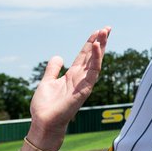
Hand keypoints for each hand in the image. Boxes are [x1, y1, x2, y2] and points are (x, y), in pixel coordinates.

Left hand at [29, 27, 110, 146]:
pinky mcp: (84, 89)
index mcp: (72, 75)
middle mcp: (81, 78)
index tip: (98, 30)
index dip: (91, 43)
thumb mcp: (46, 82)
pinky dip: (96, 59)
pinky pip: (93, 72)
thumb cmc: (45, 106)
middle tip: (108, 28)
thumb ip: (53, 69)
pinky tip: (96, 47)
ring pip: (96, 62)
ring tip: (104, 33)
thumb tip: (58, 56)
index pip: (85, 55)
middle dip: (100, 42)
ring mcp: (84, 83)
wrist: (43, 122)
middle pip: (93, 56)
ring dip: (101, 47)